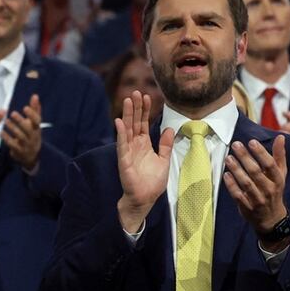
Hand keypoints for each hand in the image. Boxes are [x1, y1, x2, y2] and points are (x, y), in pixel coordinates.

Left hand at [1, 94, 42, 169]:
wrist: (31, 157)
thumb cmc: (31, 135)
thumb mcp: (34, 124)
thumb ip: (34, 110)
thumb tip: (35, 96)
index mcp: (37, 128)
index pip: (37, 121)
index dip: (32, 114)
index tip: (25, 107)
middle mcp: (33, 136)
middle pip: (28, 129)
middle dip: (21, 121)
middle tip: (13, 113)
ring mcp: (26, 144)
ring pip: (20, 136)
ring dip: (13, 128)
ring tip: (5, 121)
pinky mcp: (19, 151)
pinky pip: (12, 144)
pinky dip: (6, 138)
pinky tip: (0, 132)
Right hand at [115, 91, 173, 232]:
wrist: (145, 198)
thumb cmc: (153, 182)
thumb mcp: (164, 160)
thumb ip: (166, 145)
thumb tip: (170, 129)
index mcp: (144, 144)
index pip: (143, 123)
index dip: (145, 110)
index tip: (146, 96)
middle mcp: (135, 145)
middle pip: (134, 122)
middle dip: (135, 107)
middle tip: (135, 92)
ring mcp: (128, 151)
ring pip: (127, 129)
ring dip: (127, 115)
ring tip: (127, 100)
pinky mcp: (123, 159)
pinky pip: (122, 144)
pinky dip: (120, 133)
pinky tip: (119, 121)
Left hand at [223, 136, 287, 237]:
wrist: (272, 218)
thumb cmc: (274, 190)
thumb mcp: (280, 174)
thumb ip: (279, 155)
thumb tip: (280, 137)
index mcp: (278, 180)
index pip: (270, 165)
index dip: (261, 153)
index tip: (251, 142)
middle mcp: (269, 189)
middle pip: (256, 172)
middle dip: (245, 157)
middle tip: (235, 145)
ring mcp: (258, 199)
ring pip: (246, 183)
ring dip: (236, 170)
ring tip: (228, 158)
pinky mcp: (247, 207)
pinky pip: (238, 195)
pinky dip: (232, 185)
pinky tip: (226, 175)